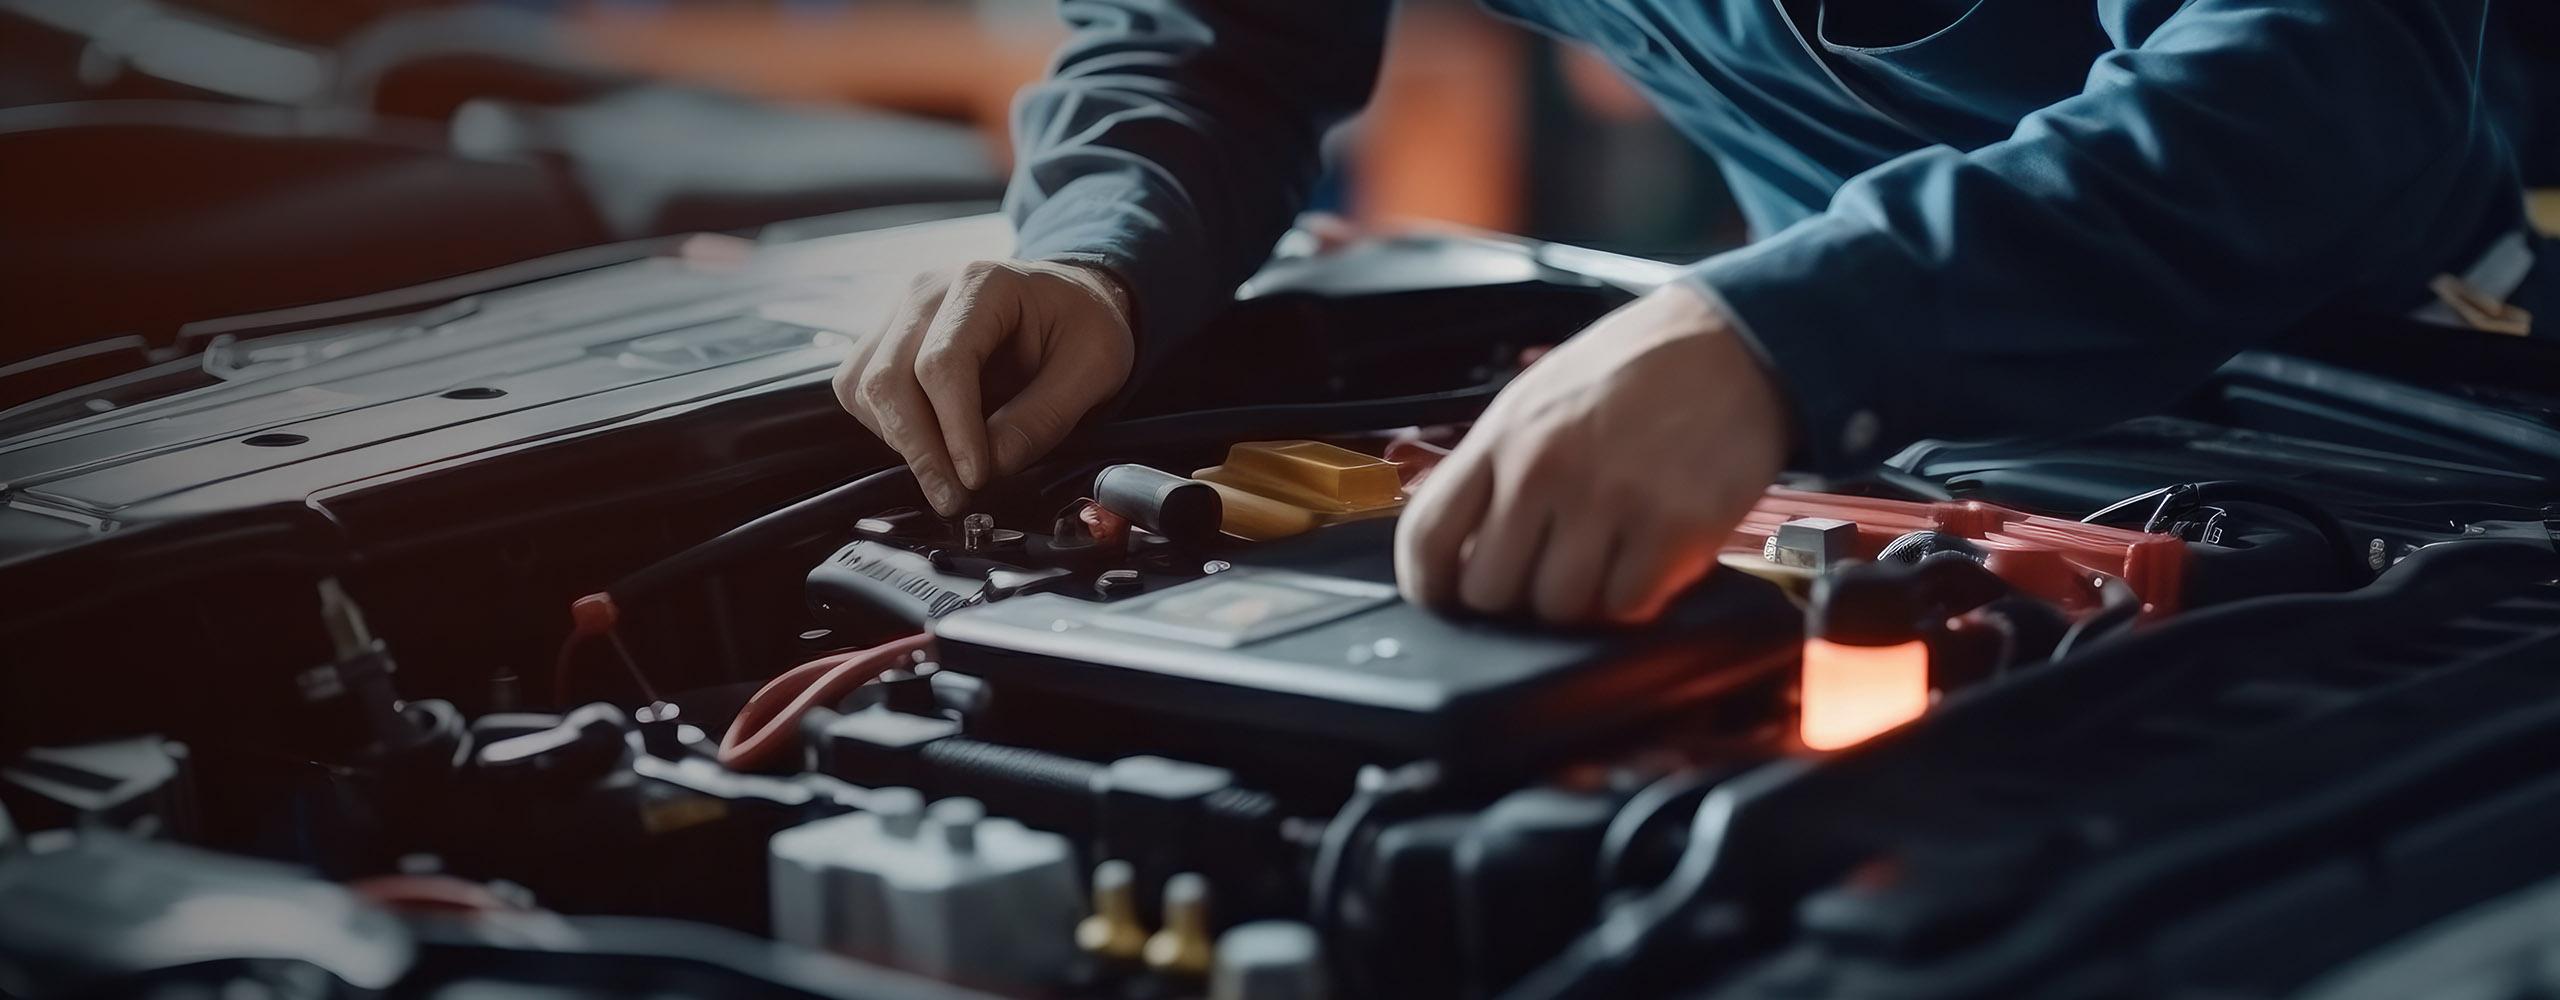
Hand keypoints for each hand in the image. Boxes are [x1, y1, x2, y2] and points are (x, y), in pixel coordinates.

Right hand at [835, 260, 1135, 514]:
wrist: (1069, 302)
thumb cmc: (1082, 327)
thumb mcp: (1094, 369)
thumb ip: (1044, 417)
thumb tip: (991, 466)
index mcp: (983, 283)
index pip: (943, 363)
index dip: (955, 429)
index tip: (976, 478)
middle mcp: (927, 291)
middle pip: (889, 379)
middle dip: (920, 450)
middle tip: (954, 499)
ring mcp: (898, 314)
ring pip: (865, 389)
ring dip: (903, 443)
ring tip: (951, 472)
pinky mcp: (883, 341)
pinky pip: (859, 393)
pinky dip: (889, 430)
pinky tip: (933, 442)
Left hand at [1394, 282, 1789, 623]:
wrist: (1737, 341)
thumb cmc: (1638, 370)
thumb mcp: (1541, 397)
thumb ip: (1499, 466)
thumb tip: (1467, 546)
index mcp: (1503, 436)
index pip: (1428, 537)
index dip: (1429, 586)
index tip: (1448, 599)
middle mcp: (1545, 469)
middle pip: (1489, 591)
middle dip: (1514, 598)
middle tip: (1547, 575)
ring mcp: (1608, 500)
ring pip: (1559, 609)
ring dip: (1581, 601)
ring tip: (1606, 560)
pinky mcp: (1673, 528)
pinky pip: (1628, 606)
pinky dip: (1635, 597)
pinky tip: (1647, 560)